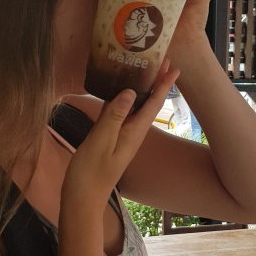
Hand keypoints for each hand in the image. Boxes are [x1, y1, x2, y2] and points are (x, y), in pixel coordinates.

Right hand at [62, 60, 179, 210]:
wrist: (82, 198)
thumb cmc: (90, 173)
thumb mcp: (101, 142)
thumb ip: (114, 116)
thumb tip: (130, 91)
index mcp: (134, 132)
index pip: (153, 103)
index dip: (163, 83)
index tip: (173, 66)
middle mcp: (131, 132)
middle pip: (147, 101)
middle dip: (154, 80)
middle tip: (160, 57)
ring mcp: (120, 134)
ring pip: (133, 105)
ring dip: (140, 86)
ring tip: (142, 66)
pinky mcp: (108, 137)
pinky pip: (118, 112)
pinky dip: (121, 97)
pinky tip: (117, 88)